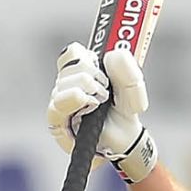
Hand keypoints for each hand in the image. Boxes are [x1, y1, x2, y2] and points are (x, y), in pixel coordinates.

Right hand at [46, 42, 157, 181]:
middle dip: (93, 75)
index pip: (72, 53)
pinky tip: (89, 104)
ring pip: (62, 84)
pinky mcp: (57, 125)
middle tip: (106, 90)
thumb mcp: (132, 88)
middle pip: (70, 66)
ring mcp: (59, 104)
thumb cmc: (123, 110)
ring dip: (87, 89)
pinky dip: (75, 100)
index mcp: (80, 71)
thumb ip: (127, 69)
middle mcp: (65, 86)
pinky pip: (57, 107)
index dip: (86, 55)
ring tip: (99, 101)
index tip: (100, 64)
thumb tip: (112, 55)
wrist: (126, 138)